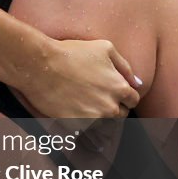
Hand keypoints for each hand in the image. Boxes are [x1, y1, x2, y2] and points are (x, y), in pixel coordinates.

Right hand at [20, 38, 141, 119]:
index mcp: (120, 88)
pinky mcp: (76, 127)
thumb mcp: (105, 48)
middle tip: (95, 95)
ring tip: (83, 102)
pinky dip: (83, 123)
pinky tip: (73, 109)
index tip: (110, 90)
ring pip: (105, 125)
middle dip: (112, 106)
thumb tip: (137, 83)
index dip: (123, 95)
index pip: (133, 100)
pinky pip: (87, 131)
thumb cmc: (72, 53)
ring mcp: (93, 119)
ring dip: (98, 116)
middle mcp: (110, 107)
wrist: (40, 65)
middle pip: (121, 114)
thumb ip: (125, 66)